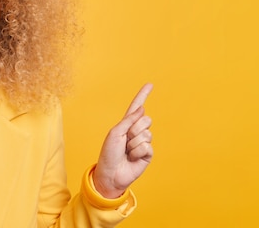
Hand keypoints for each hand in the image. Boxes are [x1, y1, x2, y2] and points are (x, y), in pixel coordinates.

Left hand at [93, 83, 153, 198]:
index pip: (137, 107)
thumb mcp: (115, 133)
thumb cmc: (109, 153)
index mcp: (126, 124)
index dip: (143, 95)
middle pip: (146, 120)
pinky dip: (137, 152)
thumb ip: (129, 120)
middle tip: (125, 140)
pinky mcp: (148, 154)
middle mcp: (136, 131)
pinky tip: (132, 158)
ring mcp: (143, 142)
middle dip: (134, 129)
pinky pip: (147, 146)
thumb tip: (142, 109)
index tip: (150, 84)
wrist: (111, 173)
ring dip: (134, 143)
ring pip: (147, 134)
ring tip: (127, 151)